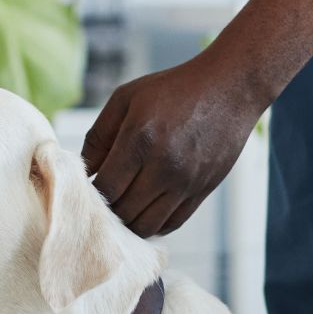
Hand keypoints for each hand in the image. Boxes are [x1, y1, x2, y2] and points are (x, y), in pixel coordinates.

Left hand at [82, 53, 266, 237]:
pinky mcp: (202, 191)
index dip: (91, 193)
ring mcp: (185, 182)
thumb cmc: (173, 89)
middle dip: (108, 209)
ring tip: (125, 205)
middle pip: (123, 212)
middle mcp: (163, 166)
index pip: (105, 189)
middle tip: (105, 198)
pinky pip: (171, 224)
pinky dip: (154, 223)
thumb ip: (98, 135)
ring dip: (130, 221)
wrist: (229, 88)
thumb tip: (83, 172)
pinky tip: (146, 208)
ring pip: (146, 226)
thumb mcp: (127, 98)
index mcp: (140, 140)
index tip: (90, 186)